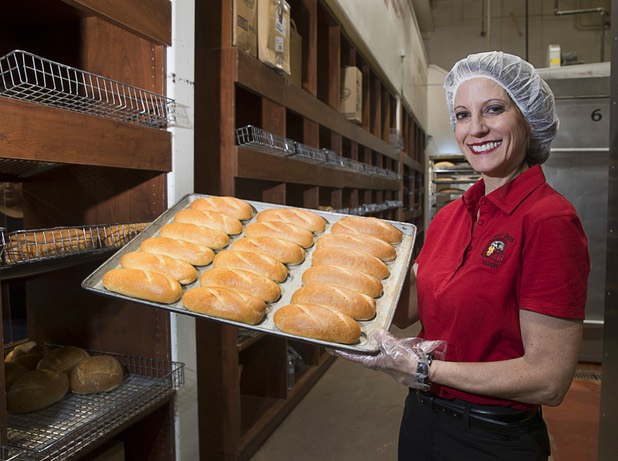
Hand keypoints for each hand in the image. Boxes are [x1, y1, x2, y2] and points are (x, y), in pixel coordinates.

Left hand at [329, 329, 445, 389]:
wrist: (422, 369)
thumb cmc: (406, 363)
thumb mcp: (392, 348)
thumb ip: (382, 339)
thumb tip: (376, 333)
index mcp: (371, 361)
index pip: (352, 356)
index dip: (340, 351)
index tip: (329, 348)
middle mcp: (375, 360)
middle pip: (359, 351)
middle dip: (350, 344)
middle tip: (339, 335)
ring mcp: (382, 357)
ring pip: (369, 347)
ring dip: (363, 340)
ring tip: (354, 330)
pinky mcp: (391, 353)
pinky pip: (380, 344)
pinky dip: (376, 337)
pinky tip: (374, 330)